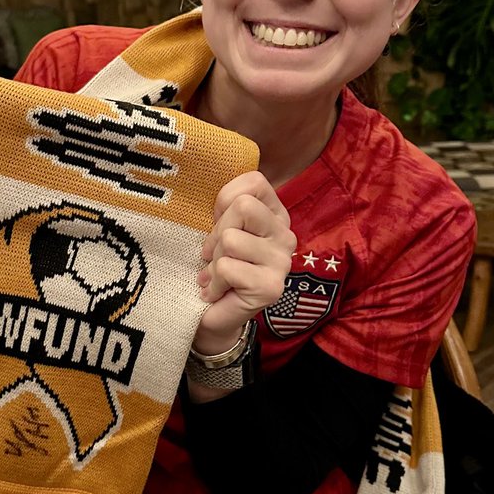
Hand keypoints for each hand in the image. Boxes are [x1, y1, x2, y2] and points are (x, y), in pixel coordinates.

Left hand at [193, 171, 295, 355]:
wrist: (214, 315)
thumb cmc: (216, 266)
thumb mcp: (220, 228)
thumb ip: (225, 206)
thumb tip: (207, 178)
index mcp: (276, 214)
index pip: (255, 181)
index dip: (225, 200)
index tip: (219, 223)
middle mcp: (286, 235)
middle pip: (243, 206)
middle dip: (217, 231)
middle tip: (215, 254)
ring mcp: (282, 262)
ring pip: (231, 239)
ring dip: (213, 261)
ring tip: (217, 275)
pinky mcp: (271, 287)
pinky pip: (228, 268)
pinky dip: (214, 282)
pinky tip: (218, 292)